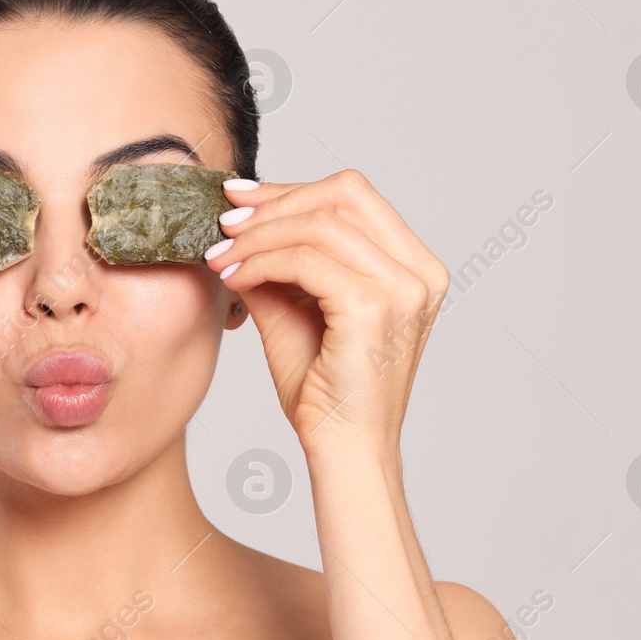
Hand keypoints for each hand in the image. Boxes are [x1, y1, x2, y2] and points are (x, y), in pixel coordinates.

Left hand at [203, 169, 447, 451]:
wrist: (343, 450)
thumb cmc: (324, 389)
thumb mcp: (296, 308)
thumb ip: (278, 261)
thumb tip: (237, 221)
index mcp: (413, 266)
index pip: (353, 195)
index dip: (291, 189)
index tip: (239, 199)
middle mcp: (420, 272)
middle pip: (342, 194)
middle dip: (273, 204)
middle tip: (224, 225)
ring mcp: (403, 289)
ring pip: (318, 224)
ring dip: (258, 236)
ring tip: (221, 258)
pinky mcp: (373, 309)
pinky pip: (305, 260)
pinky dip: (260, 262)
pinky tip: (234, 279)